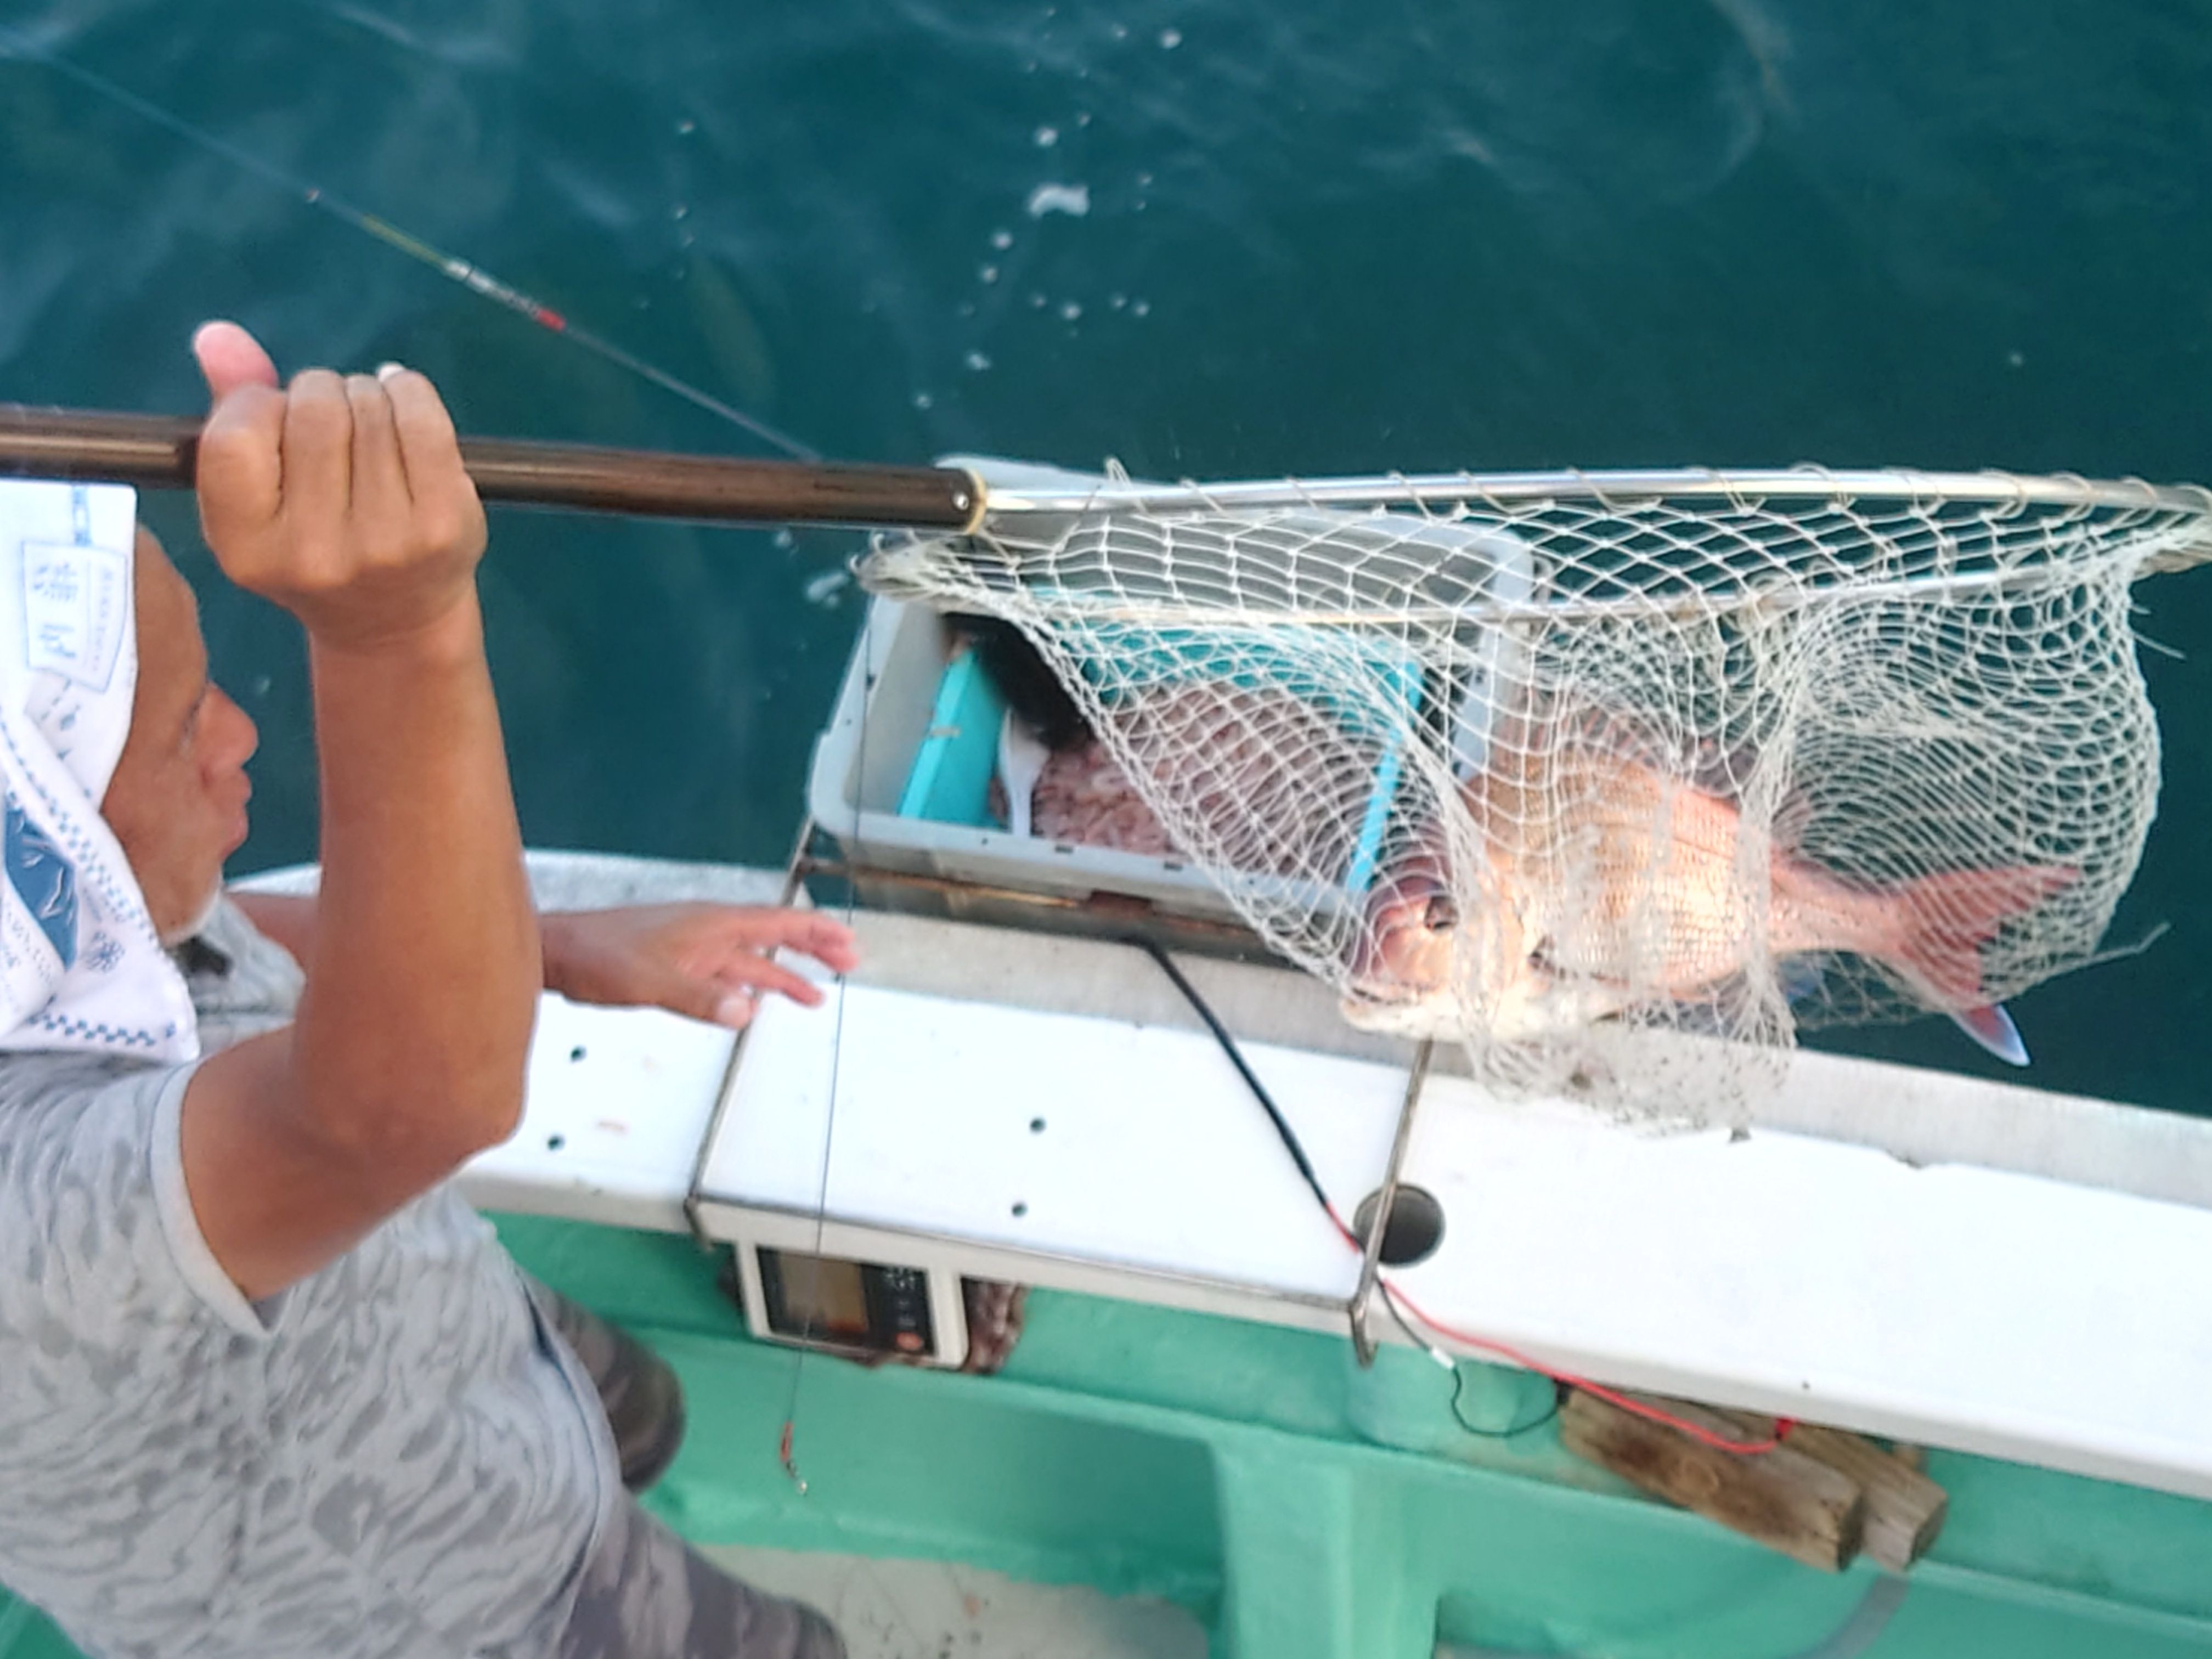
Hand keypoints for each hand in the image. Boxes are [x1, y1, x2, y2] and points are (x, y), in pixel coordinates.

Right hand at [192, 320, 487, 651]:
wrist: (395, 620)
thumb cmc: (313, 544)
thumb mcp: (256, 496)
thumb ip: (228, 411)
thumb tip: (217, 334)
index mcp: (246, 546)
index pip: (234, 435)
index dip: (258, 403)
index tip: (277, 415)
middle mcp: (312, 552)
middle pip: (313, 411)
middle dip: (321, 393)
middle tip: (333, 419)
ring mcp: (384, 542)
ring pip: (368, 407)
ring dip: (367, 394)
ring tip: (367, 423)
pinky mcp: (444, 525)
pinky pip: (423, 420)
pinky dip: (410, 392)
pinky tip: (402, 403)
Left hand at [544, 904, 861, 1028]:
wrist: (557, 953)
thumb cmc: (597, 956)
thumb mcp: (649, 981)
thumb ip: (698, 998)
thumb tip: (747, 1011)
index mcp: (710, 924)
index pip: (777, 923)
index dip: (815, 932)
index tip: (848, 942)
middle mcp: (708, 932)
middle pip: (772, 938)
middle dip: (812, 949)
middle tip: (849, 962)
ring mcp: (692, 949)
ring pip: (751, 960)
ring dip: (784, 975)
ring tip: (815, 996)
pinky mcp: (676, 966)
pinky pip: (725, 976)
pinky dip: (748, 987)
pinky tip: (756, 1004)